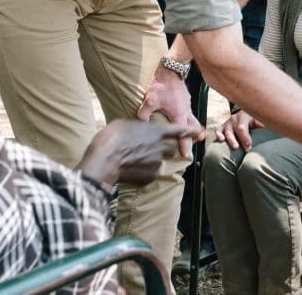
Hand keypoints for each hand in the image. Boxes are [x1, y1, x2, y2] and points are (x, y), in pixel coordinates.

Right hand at [77, 119, 202, 186]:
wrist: (103, 160)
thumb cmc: (111, 138)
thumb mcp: (123, 124)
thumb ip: (137, 128)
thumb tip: (137, 131)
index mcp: (156, 131)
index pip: (178, 130)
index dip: (189, 131)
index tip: (198, 131)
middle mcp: (160, 147)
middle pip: (171, 150)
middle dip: (165, 150)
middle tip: (150, 151)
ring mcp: (156, 163)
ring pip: (159, 163)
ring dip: (151, 162)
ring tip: (134, 162)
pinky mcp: (150, 177)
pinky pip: (149, 175)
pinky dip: (143, 174)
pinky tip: (130, 171)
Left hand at [136, 66, 202, 157]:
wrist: (171, 69)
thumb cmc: (162, 84)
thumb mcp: (151, 99)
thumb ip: (144, 112)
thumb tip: (139, 123)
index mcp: (179, 114)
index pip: (183, 134)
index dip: (185, 146)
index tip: (186, 156)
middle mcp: (186, 111)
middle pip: (193, 129)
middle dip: (194, 138)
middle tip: (194, 147)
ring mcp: (187, 105)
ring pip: (193, 120)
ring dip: (193, 129)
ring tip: (194, 136)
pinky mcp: (186, 99)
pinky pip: (190, 113)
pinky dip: (189, 119)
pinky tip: (184, 119)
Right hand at [214, 109, 264, 151]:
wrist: (246, 115)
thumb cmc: (254, 120)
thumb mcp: (259, 119)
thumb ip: (262, 123)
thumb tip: (269, 125)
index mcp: (244, 116)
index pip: (242, 127)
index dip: (245, 137)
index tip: (249, 145)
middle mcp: (234, 118)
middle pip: (235, 130)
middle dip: (241, 140)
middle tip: (246, 149)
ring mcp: (227, 122)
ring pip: (227, 131)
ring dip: (231, 139)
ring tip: (235, 147)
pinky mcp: (222, 127)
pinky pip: (218, 130)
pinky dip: (218, 134)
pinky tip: (221, 140)